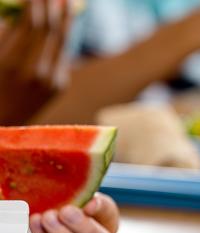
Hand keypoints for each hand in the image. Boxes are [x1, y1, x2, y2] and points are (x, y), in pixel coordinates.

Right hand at [0, 0, 72, 123]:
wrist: (3, 123)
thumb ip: (4, 34)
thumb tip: (17, 11)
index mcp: (13, 64)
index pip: (33, 24)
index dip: (36, 4)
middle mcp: (37, 72)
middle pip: (51, 30)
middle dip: (53, 6)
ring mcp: (52, 80)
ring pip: (61, 41)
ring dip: (64, 18)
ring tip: (65, 1)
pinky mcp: (60, 86)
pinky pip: (60, 55)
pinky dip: (60, 37)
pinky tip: (61, 23)